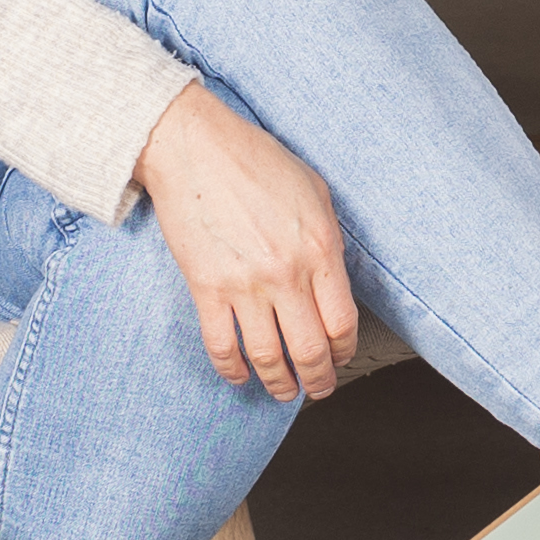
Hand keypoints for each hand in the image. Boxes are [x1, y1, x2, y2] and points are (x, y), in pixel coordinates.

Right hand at [131, 82, 358, 401]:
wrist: (195, 147)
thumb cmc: (255, 160)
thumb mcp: (314, 190)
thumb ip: (328, 239)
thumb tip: (333, 280)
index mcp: (320, 248)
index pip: (342, 323)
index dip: (343, 351)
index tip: (340, 357)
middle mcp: (286, 273)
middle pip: (309, 350)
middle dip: (318, 380)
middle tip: (318, 389)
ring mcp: (245, 285)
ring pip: (267, 357)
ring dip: (278, 384)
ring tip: (283, 392)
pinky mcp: (206, 288)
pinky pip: (221, 346)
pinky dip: (232, 370)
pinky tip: (239, 375)